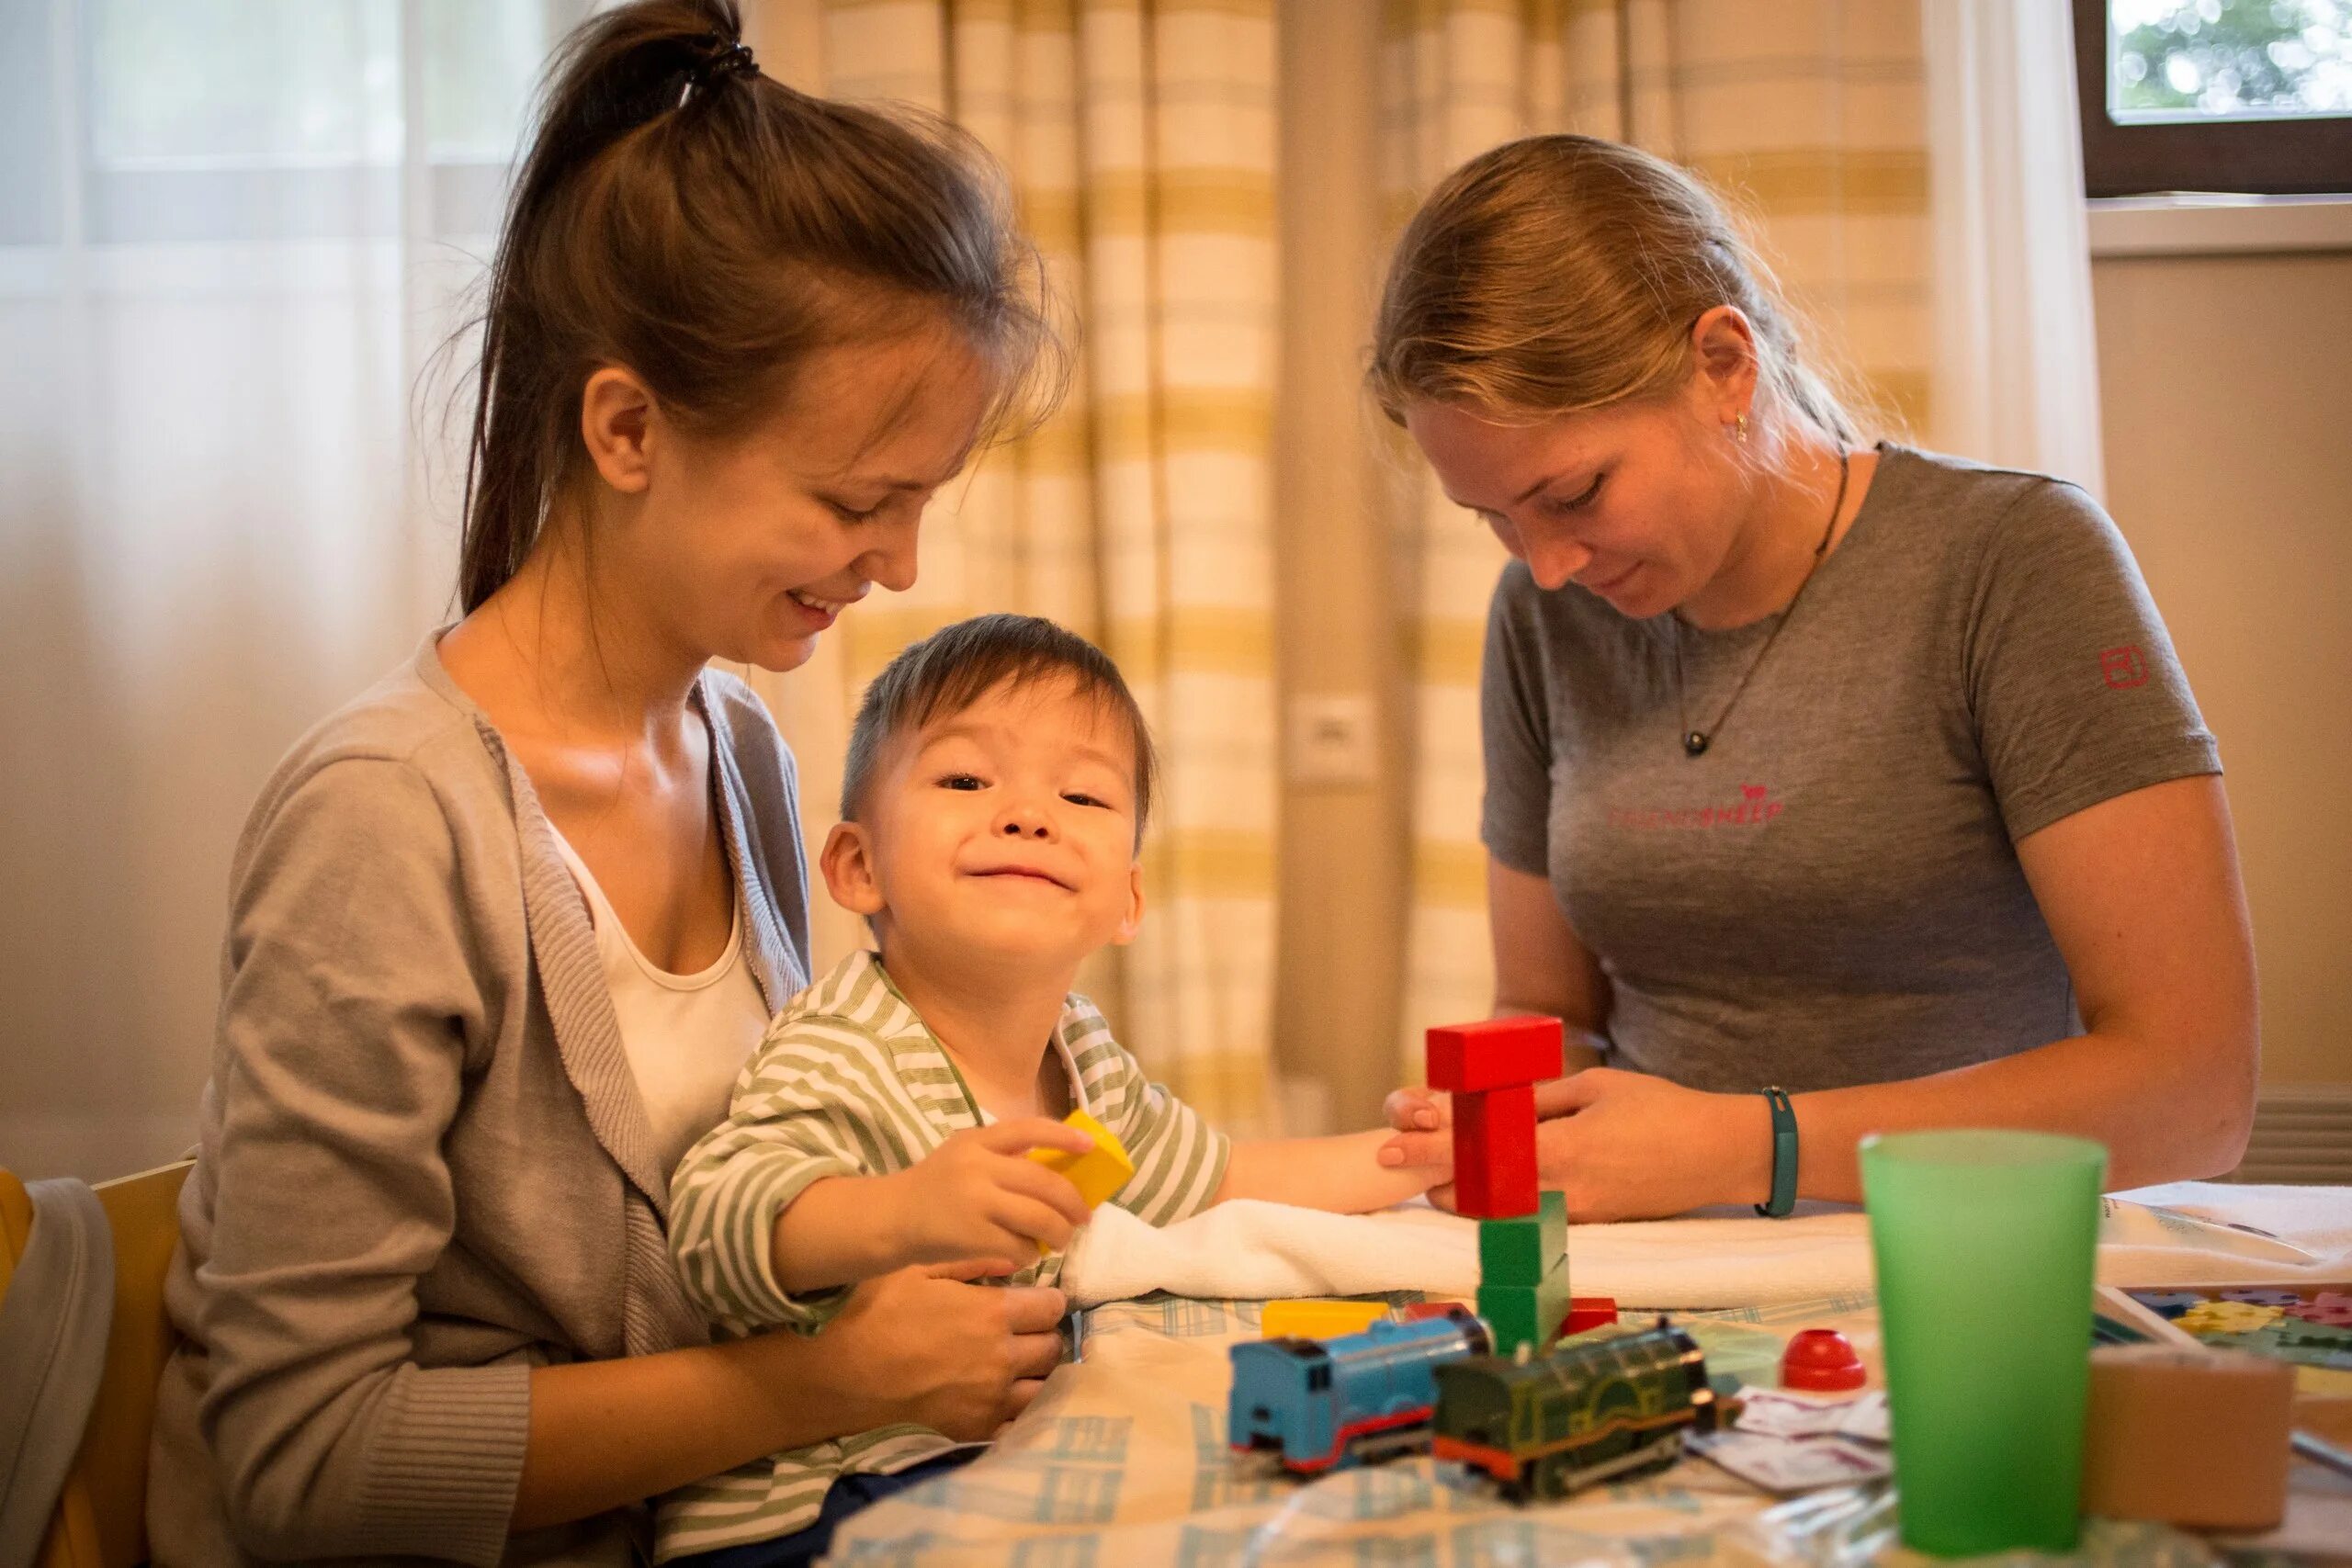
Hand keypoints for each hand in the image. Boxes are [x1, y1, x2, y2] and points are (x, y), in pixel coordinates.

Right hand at [805, 1261, 1069, 1441]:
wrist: (836, 1378)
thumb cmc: (872, 1314)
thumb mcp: (916, 1269)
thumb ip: (971, 1262)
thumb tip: (1015, 1260)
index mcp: (991, 1315)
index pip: (1051, 1306)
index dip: (1047, 1300)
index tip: (1036, 1300)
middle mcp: (1001, 1359)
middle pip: (1052, 1346)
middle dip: (1044, 1334)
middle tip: (1026, 1331)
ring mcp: (991, 1400)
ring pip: (1043, 1387)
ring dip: (1036, 1373)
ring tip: (1018, 1365)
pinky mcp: (975, 1431)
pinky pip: (1019, 1422)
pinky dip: (1019, 1409)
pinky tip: (1004, 1397)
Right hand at [880, 1119, 1098, 1268]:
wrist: (890, 1219)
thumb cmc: (934, 1188)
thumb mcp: (962, 1156)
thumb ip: (1001, 1156)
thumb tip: (1059, 1169)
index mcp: (976, 1141)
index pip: (1028, 1129)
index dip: (1063, 1137)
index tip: (1090, 1146)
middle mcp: (977, 1166)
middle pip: (1043, 1182)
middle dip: (1072, 1202)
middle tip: (1083, 1216)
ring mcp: (975, 1201)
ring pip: (1038, 1217)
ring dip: (1059, 1232)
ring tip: (1061, 1239)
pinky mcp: (972, 1235)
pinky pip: (1019, 1246)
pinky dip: (1030, 1253)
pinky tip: (1027, 1254)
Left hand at [1376, 1067, 1769, 1221]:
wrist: (1721, 1153)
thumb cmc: (1662, 1109)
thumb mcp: (1594, 1088)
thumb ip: (1538, 1101)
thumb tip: (1489, 1105)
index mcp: (1561, 1152)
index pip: (1477, 1155)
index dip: (1426, 1152)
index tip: (1388, 1147)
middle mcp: (1564, 1192)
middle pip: (1476, 1194)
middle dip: (1435, 1176)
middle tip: (1403, 1154)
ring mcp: (1578, 1214)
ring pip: (1500, 1209)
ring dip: (1465, 1191)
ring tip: (1439, 1171)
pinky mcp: (1592, 1222)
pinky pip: (1532, 1213)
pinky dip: (1502, 1199)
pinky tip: (1490, 1183)